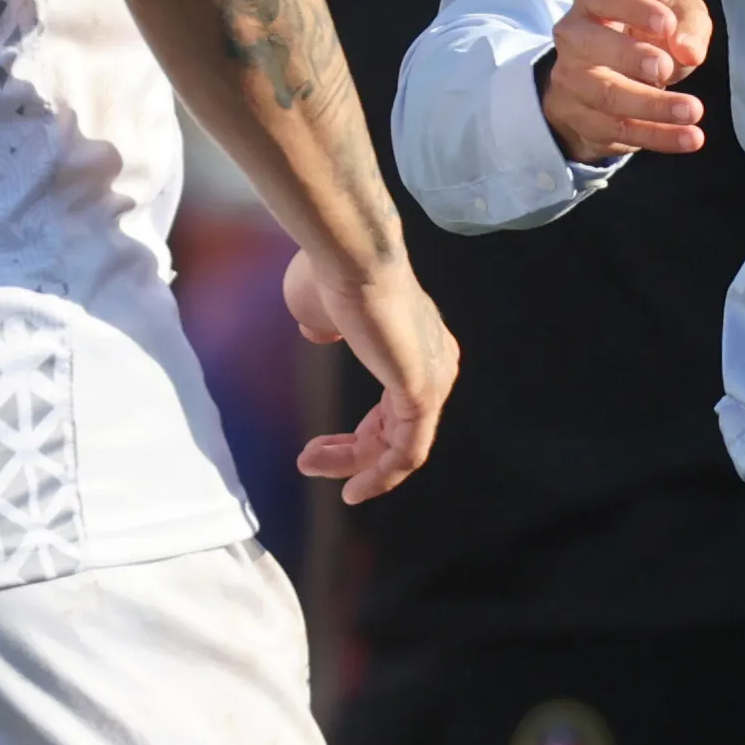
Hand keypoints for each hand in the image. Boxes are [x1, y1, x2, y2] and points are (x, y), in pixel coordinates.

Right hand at [285, 244, 457, 503]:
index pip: (393, 408)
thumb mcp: (321, 307)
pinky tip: (354, 488)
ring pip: (399, 447)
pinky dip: (381, 475)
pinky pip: (408, 452)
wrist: (350, 256)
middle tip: (309, 461)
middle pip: (395, 431)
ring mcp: (432, 379)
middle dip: (350, 454)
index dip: (359, 436)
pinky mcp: (423, 393)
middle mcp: (434, 363)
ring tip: (312, 467)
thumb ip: (325, 326)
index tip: (321, 449)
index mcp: (416, 343)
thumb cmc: (334, 273)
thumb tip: (319, 330)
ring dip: (356, 466)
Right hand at [541, 0, 713, 161]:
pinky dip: (657, 135)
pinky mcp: (582, 118)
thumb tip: (689, 51)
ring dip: (651, 106)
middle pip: (591, 46)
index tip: (666, 25)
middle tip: (666, 69)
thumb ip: (688, 22)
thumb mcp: (677, 11)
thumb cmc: (646, 28)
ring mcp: (572, 80)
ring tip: (692, 110)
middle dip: (629, 58)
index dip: (632, 8)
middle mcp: (573, 36)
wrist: (614, 70)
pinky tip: (688, 137)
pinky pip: (618, 130)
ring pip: (606, 95)